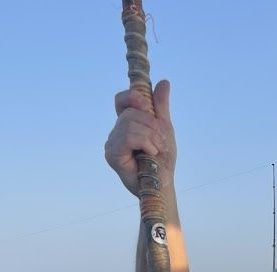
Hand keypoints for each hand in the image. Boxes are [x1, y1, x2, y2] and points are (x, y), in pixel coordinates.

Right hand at [104, 80, 175, 195]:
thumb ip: (161, 107)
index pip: (121, 100)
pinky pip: (128, 137)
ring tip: (156, 150)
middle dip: (151, 125)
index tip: (147, 105)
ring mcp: (112, 144)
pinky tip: (149, 153)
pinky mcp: (112, 155)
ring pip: (129, 123)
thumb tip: (164, 82)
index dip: (133, 97)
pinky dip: (144, 142)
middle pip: (130, 112)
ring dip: (150, 136)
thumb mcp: (164, 129)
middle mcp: (116, 133)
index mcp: (126, 124)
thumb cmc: (162, 161)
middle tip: (161, 142)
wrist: (163, 184)